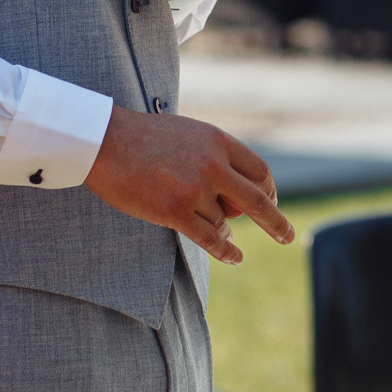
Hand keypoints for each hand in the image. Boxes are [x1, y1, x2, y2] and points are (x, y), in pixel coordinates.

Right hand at [84, 107, 294, 264]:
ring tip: (220, 232)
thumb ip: (216, 156)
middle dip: (275, 221)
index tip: (271, 202)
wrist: (104, 140)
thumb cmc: (144, 137)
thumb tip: (237, 187)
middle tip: (287, 236)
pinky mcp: (174, 211)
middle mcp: (213, 165)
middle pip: (258, 200)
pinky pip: (210, 238)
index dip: (269, 190)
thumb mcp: (190, 134)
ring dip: (224, 229)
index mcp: (219, 141)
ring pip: (223, 221)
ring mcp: (195, 190)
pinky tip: (236, 257)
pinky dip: (226, 250)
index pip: (259, 171)